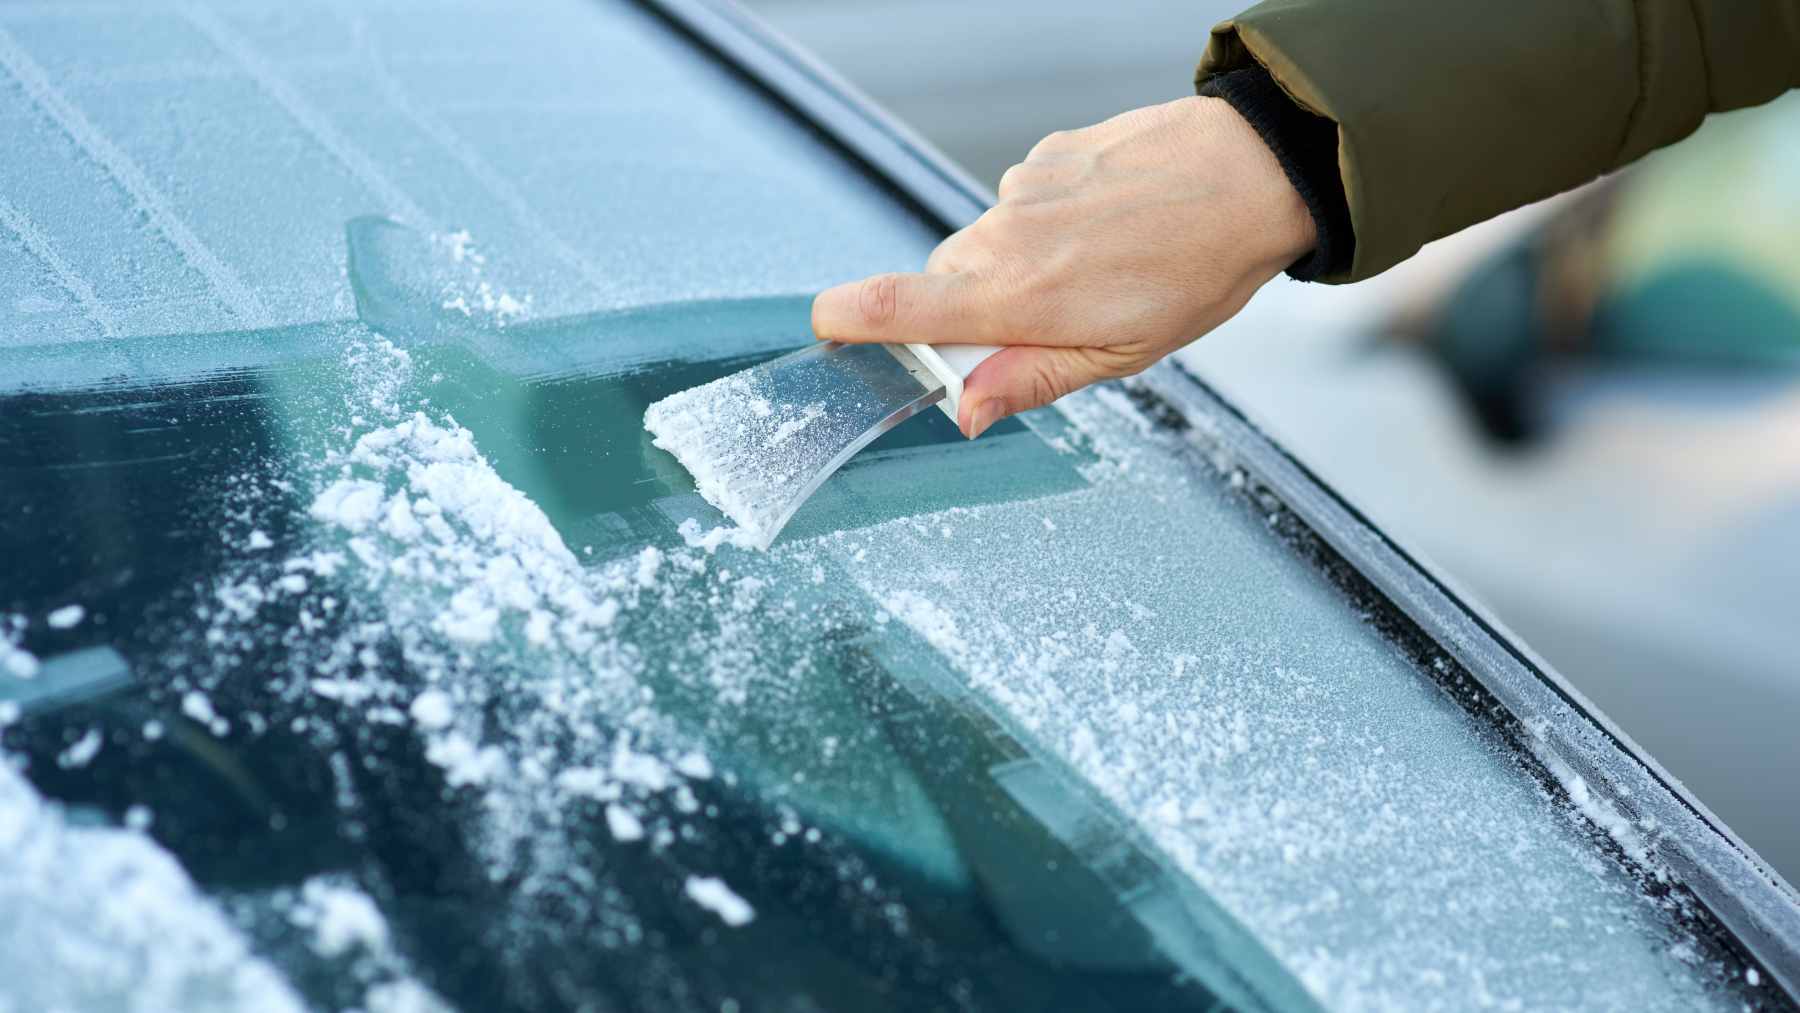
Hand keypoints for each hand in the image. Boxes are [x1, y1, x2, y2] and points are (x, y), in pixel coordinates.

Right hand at [811, 96, 1315, 437]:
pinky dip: (1047, 223)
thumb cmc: (1193, 273)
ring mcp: (1022, 189)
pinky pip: (1021, 202)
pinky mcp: (1045, 156)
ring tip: (1094, 270)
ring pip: (986, 244)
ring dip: (1017, 267)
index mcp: (1016, 297)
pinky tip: (1104, 227)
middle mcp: (1005, 237)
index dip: (846, 321)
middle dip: (973, 312)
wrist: (1250, 176)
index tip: (830, 331)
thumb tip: (964, 412)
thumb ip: (1029, 380)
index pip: (896, 307)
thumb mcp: (1118, 357)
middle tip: (1044, 325)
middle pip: (943, 284)